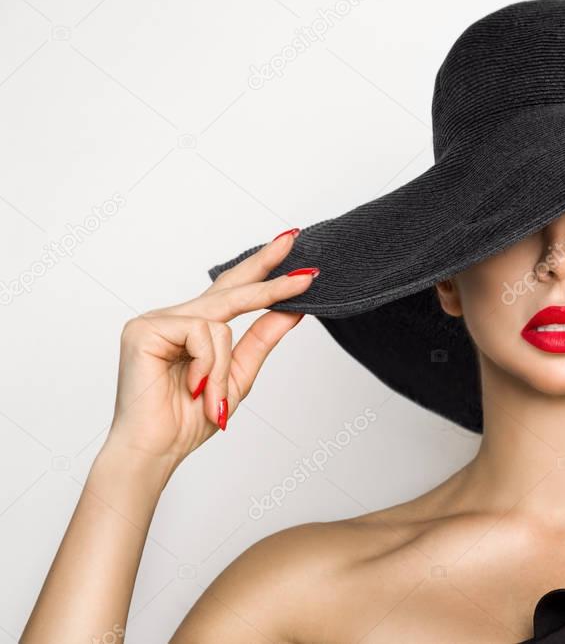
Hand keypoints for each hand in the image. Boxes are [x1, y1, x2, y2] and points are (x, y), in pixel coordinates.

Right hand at [105, 228, 316, 472]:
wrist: (155, 451)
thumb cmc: (189, 419)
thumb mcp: (239, 376)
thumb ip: (262, 340)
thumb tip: (293, 309)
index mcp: (195, 328)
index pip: (234, 290)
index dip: (262, 267)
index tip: (290, 242)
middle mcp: (174, 317)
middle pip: (229, 288)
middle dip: (266, 272)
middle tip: (293, 240)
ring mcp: (156, 320)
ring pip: (221, 322)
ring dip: (222, 368)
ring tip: (211, 399)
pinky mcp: (145, 329)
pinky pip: (202, 333)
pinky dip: (207, 365)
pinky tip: (192, 387)